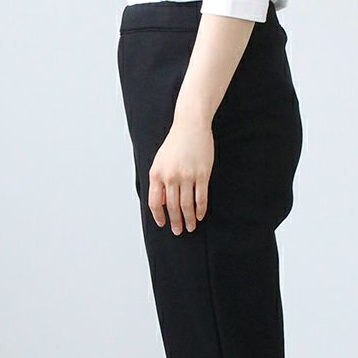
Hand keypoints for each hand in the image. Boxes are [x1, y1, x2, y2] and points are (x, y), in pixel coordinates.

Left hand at [147, 119, 213, 233]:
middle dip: (175, 221)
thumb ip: (159, 181)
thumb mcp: (160, 161)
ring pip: (187, 205)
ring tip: (191, 226)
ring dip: (189, 218)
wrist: (190, 126)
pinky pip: (201, 197)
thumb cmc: (175, 143)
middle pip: (172, 206)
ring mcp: (187, 176)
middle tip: (179, 231)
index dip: (159, 216)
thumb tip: (163, 202)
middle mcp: (170, 177)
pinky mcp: (202, 174)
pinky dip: (201, 209)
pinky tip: (201, 215)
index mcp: (157, 174)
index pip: (155, 202)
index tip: (163, 224)